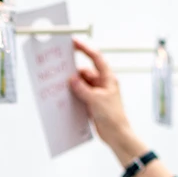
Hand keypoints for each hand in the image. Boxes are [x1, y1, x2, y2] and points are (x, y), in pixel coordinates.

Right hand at [68, 38, 140, 162]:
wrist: (116, 134)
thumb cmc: (113, 116)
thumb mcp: (96, 100)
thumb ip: (82, 88)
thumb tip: (71, 79)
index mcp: (108, 78)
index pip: (96, 59)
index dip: (85, 49)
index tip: (74, 43)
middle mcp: (102, 84)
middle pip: (85, 72)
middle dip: (74, 73)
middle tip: (61, 71)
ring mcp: (96, 93)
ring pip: (81, 84)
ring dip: (72, 86)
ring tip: (61, 88)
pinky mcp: (91, 103)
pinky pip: (80, 95)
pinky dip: (73, 95)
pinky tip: (65, 98)